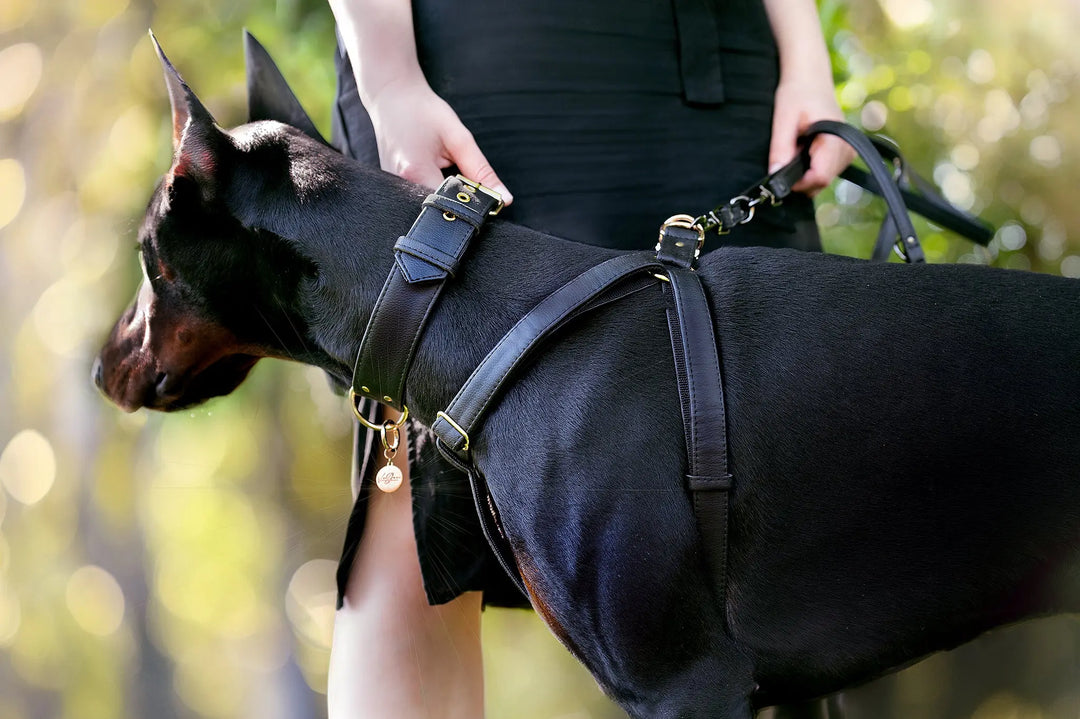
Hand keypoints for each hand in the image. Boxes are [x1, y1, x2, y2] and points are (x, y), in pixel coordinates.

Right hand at [365, 76, 512, 203]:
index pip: (453, 206)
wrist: (391, 95)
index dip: (471, 204)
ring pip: (430, 203)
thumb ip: (482, 171)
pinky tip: (429, 166)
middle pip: (440, 209)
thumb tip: (504, 200)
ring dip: (444, 193)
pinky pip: (418, 195)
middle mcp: (400, 185)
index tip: (481, 193)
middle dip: (457, 199)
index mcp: (416, 173)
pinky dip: (431, 187)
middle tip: (456, 169)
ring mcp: (393, 186)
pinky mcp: (392, 184)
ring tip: (439, 164)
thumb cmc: (424, 111)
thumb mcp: (459, 137)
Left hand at [769, 80, 854, 195]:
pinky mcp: (844, 154)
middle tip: (789, 153)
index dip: (799, 182)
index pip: (821, 177)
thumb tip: (775, 175)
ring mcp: (848, 153)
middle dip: (800, 177)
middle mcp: (847, 148)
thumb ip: (780, 148)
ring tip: (797, 147)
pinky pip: (825, 173)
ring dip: (805, 172)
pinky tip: (805, 150)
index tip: (783, 173)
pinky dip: (811, 167)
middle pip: (821, 182)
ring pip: (823, 180)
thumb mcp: (783, 118)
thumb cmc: (797, 93)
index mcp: (836, 139)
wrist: (811, 80)